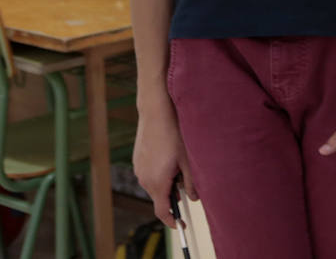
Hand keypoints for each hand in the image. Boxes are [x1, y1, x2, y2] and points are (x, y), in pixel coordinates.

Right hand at [133, 103, 196, 227]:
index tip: (181, 225)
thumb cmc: (175, 134)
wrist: (156, 113)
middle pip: (159, 198)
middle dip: (172, 197)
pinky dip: (159, 174)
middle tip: (186, 184)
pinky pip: (149, 174)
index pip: (162, 211)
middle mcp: (144, 180)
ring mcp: (139, 170)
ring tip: (179, 165)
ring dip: (166, 183)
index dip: (172, 220)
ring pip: (154, 186)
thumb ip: (192, 182)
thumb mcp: (188, 159)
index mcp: (158, 182)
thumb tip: (195, 198)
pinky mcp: (137, 161)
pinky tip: (169, 158)